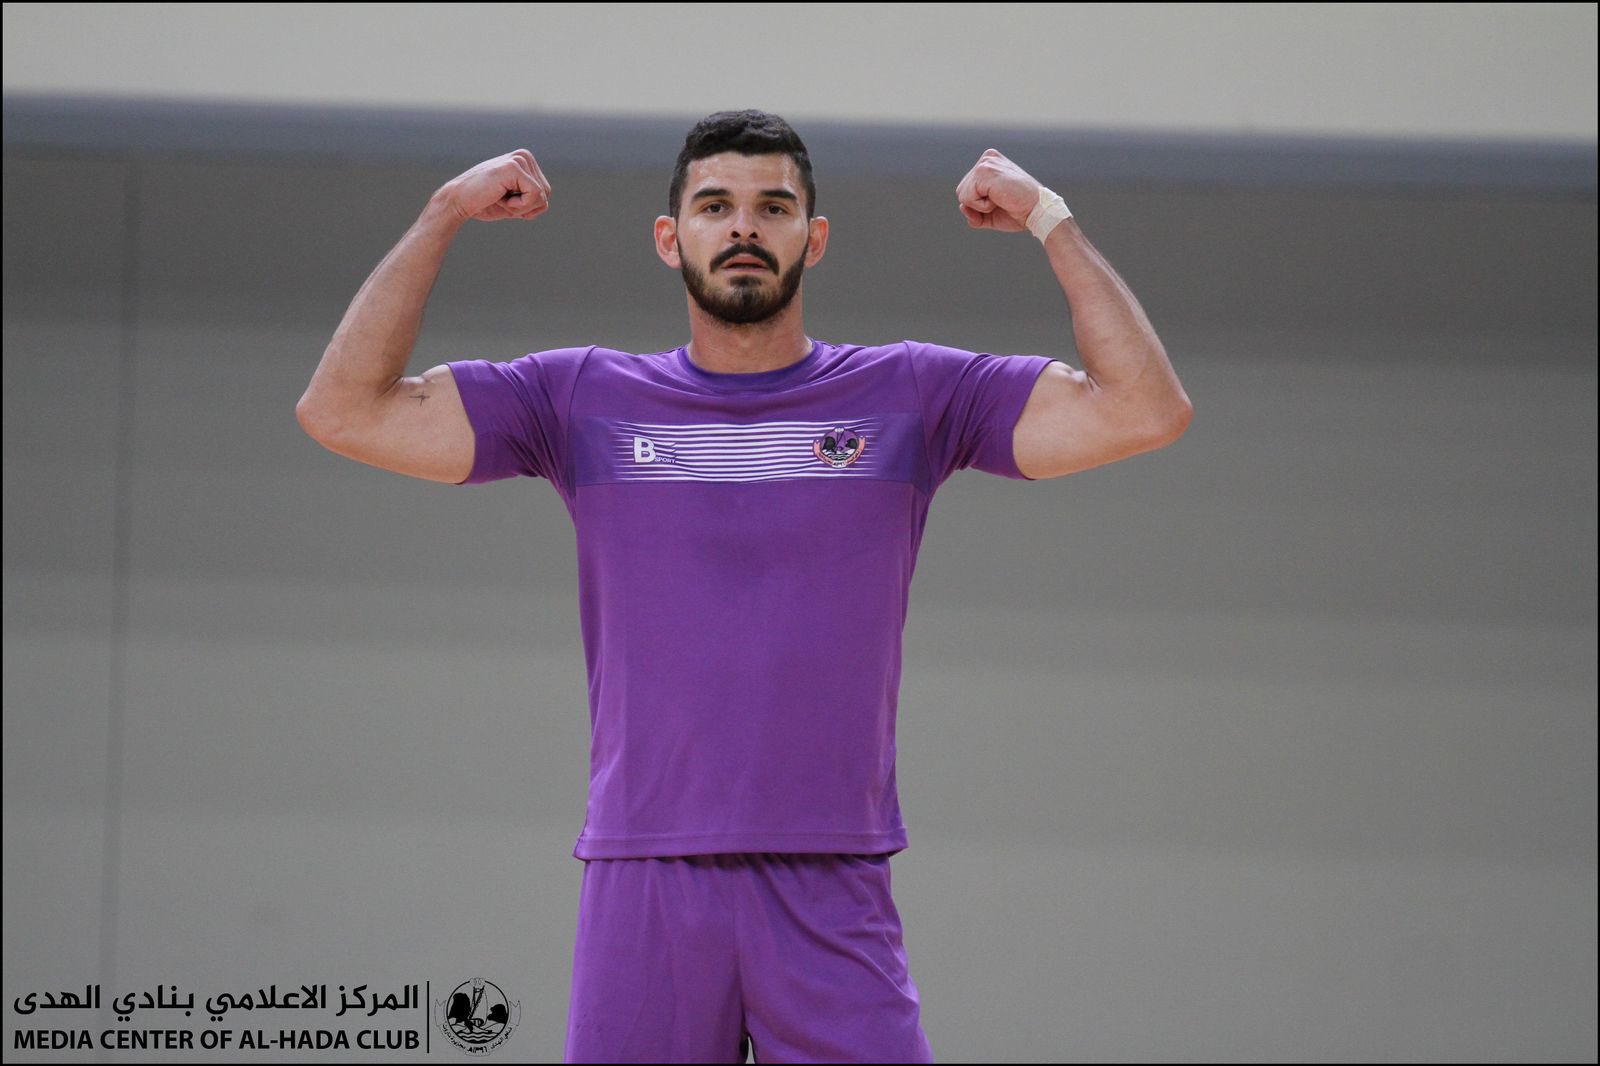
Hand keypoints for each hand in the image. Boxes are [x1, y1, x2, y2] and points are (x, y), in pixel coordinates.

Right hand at [436, 150, 551, 223]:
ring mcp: (519, 159)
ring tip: (499, 197)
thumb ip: (530, 199)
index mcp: (525, 162)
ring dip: (521, 207)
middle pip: (546, 195)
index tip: (506, 200)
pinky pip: (534, 196)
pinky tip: (499, 197)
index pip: (546, 194)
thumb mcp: (514, 201)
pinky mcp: (514, 166)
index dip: (528, 207)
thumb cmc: (483, 203)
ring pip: (541, 197)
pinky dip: (518, 206)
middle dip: (526, 208)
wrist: (458, 202)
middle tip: (501, 200)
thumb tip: (545, 201)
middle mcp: (524, 156)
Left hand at [955, 149, 1040, 232]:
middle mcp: (987, 158)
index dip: (979, 204)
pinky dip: (982, 207)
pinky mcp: (984, 171)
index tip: (1001, 200)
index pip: (967, 189)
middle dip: (977, 205)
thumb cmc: (1018, 210)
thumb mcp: (990, 213)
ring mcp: (985, 163)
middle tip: (1001, 201)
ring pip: (962, 195)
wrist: (1037, 210)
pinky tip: (999, 199)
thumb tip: (961, 206)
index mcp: (989, 163)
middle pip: (961, 191)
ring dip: (980, 206)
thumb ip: (972, 211)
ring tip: (1001, 199)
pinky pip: (967, 199)